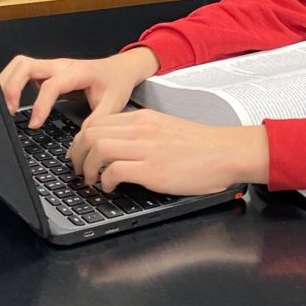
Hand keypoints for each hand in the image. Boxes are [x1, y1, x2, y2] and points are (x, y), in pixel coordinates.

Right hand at [0, 47, 159, 127]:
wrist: (121, 69)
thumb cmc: (117, 83)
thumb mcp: (112, 105)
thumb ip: (95, 125)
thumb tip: (75, 147)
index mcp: (78, 72)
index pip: (51, 85)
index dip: (40, 105)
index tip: (35, 125)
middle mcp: (61, 66)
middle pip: (26, 66)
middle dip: (12, 87)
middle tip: (9, 111)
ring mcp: (52, 67)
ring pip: (20, 65)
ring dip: (7, 82)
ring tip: (4, 107)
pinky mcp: (47, 72)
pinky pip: (23, 71)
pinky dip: (11, 83)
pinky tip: (11, 101)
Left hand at [68, 109, 269, 195]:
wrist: (227, 152)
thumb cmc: (203, 146)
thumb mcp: (167, 129)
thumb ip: (142, 133)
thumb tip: (119, 146)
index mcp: (144, 118)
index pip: (98, 121)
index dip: (81, 140)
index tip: (80, 153)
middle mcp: (141, 129)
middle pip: (91, 132)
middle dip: (77, 154)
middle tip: (79, 169)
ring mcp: (146, 148)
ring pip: (97, 148)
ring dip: (87, 167)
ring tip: (91, 180)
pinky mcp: (152, 170)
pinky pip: (113, 170)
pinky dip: (104, 181)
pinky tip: (110, 188)